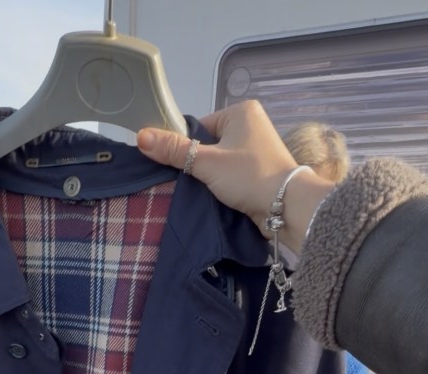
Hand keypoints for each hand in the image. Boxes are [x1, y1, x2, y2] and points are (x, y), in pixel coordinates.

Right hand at [137, 101, 334, 252]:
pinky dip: (224, 186)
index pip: (200, 127)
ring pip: (221, 162)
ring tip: (204, 193)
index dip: (188, 148)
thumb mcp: (207, 162)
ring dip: (211, 178)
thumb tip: (141, 137)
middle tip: (192, 183)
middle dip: (199, 165)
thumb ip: (175, 151)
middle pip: (209, 145)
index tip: (183, 168)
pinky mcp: (262, 172)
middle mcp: (252, 125)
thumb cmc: (249, 176)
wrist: (287, 208)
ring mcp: (259, 150)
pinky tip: (218, 198)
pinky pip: (233, 175)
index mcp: (241, 112)